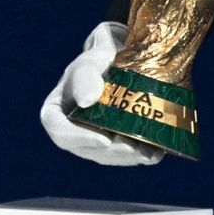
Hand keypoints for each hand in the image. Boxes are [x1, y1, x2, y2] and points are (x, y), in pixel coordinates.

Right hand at [40, 22, 163, 165]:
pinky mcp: (115, 140)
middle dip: (111, 152)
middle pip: (87, 148)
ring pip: (107, 155)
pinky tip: (156, 152)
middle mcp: (73, 128)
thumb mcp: (90, 61)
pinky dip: (140, 154)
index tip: (103, 140)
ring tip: (148, 152)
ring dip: (127, 157)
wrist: (123, 58)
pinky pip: (123, 153)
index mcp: (57, 110)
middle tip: (132, 148)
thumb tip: (88, 100)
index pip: (59, 130)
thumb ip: (85, 75)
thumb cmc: (101, 57)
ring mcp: (94, 137)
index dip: (79, 140)